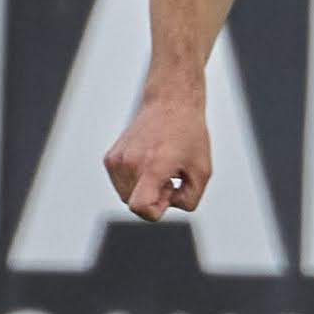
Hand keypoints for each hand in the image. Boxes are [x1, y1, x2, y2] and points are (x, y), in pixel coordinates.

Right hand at [103, 88, 212, 219]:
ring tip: (159, 167)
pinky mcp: (110, 158)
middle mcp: (130, 162)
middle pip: (135, 205)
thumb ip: (189, 200)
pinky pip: (121, 184)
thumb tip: (168, 205)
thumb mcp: (202, 171)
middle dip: (154, 198)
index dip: (156, 210)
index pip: (140, 207)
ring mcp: (117, 160)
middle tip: (170, 175)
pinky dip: (135, 180)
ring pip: (127, 196)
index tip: (170, 190)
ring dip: (144, 189)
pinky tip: (149, 162)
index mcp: (153, 165)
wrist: (170, 103)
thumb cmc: (189, 135)